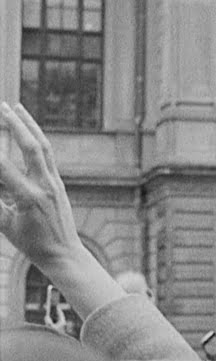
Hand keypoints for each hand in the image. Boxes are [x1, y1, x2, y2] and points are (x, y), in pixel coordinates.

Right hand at [0, 103, 83, 270]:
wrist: (64, 254)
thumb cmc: (32, 245)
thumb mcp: (6, 227)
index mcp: (29, 198)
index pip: (3, 167)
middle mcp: (45, 185)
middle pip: (30, 147)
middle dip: (15, 124)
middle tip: (1, 107)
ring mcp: (54, 182)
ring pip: (43, 146)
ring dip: (29, 124)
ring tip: (17, 107)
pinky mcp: (58, 183)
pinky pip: (48, 155)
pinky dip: (37, 139)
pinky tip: (28, 128)